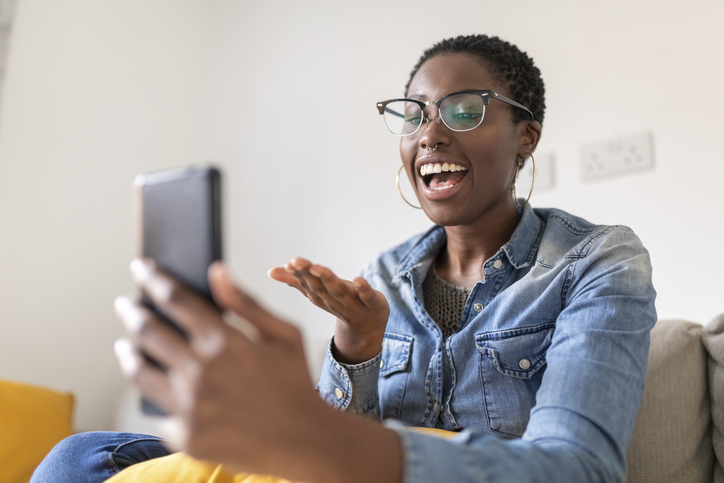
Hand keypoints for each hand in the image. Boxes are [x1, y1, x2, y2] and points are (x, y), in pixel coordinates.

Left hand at [114, 259, 402, 482]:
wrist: (303, 441)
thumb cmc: (295, 383)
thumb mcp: (284, 334)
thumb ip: (246, 303)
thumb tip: (216, 271)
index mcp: (224, 342)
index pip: (174, 299)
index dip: (153, 278)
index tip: (141, 267)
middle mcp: (200, 372)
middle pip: (148, 331)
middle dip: (132, 311)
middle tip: (125, 305)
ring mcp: (190, 407)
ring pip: (140, 372)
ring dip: (128, 353)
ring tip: (125, 346)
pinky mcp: (185, 436)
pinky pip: (157, 410)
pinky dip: (155, 396)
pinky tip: (158, 388)